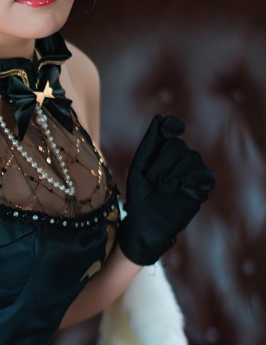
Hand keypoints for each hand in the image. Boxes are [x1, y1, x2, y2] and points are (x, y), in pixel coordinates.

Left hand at [118, 114, 214, 266]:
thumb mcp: (139, 170)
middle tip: (154, 180)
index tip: (170, 130)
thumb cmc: (139, 198)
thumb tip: (160, 118)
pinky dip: (194, 176)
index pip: (171, 132)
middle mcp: (178, 161)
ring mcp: (191, 174)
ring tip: (164, 188)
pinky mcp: (200, 189)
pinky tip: (183, 185)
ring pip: (192, 158)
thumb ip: (149, 145)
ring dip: (174, 172)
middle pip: (180, 146)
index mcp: (162, 154)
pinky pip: (205, 174)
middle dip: (164, 161)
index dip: (172, 127)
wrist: (145, 226)